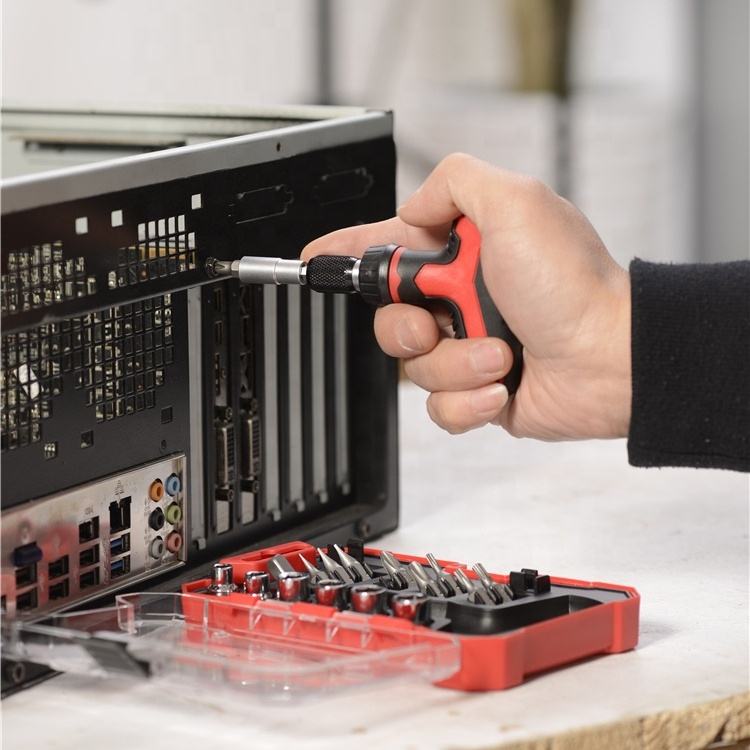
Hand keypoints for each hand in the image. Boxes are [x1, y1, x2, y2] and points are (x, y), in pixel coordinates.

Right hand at [303, 153, 630, 440]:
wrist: (612, 359)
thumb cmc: (574, 285)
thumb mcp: (516, 201)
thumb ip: (454, 183)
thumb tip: (413, 206)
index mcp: (462, 252)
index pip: (388, 246)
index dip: (347, 253)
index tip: (315, 258)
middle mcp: (460, 299)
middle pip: (388, 317)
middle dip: (407, 324)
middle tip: (441, 319)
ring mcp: (468, 346)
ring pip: (413, 367)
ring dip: (456, 362)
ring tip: (501, 353)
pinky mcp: (477, 389)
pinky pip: (439, 407)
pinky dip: (469, 398)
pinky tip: (503, 384)